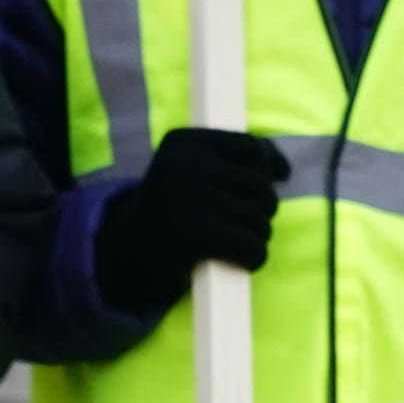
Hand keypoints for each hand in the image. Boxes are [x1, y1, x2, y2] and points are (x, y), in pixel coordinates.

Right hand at [93, 127, 288, 314]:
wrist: (121, 256)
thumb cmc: (170, 213)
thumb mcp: (193, 173)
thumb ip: (238, 160)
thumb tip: (283, 169)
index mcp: (181, 141)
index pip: (250, 148)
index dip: (268, 169)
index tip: (268, 185)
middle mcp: (179, 164)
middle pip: (259, 185)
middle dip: (262, 209)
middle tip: (241, 224)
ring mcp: (182, 199)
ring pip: (257, 219)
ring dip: (257, 236)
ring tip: (233, 242)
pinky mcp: (189, 236)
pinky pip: (250, 246)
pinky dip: (254, 258)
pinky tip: (240, 261)